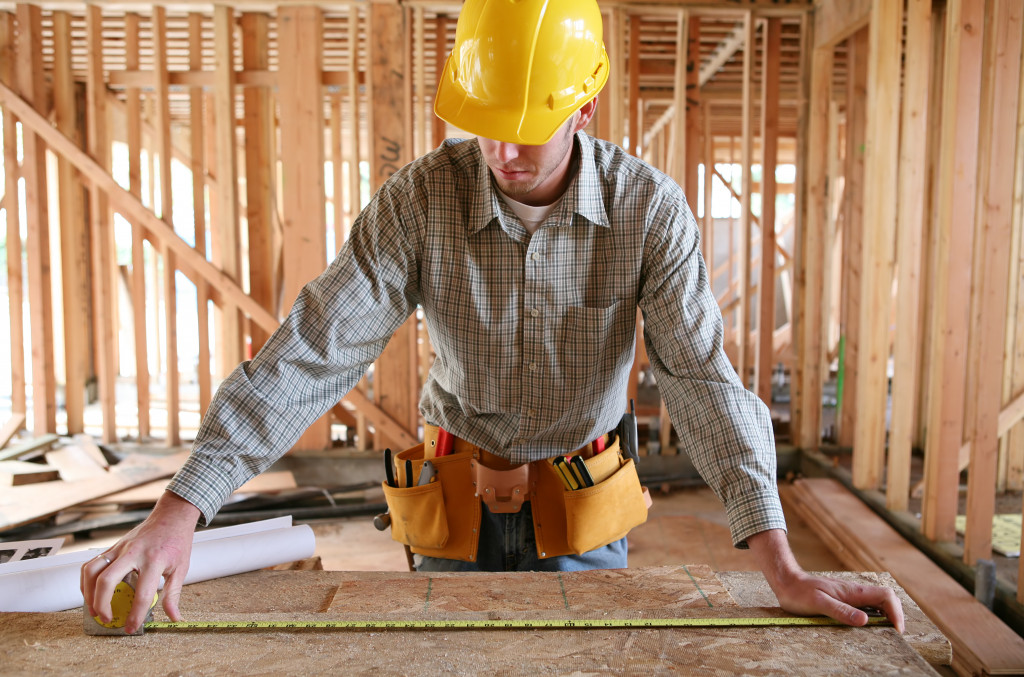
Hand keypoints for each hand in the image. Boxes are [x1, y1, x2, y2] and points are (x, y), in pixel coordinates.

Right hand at [80, 491, 199, 633]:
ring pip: (93, 570)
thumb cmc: (177, 541)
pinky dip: (87, 580)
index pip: (142, 593)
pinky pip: (92, 563)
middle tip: (107, 620)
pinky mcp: (113, 546)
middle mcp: (134, 553)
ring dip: (88, 593)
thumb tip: (173, 617)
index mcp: (155, 560)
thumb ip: (173, 594)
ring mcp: (120, 548)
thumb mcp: (181, 568)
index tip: (131, 628)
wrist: (172, 515)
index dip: (135, 614)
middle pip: (107, 580)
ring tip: (94, 610)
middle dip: (102, 605)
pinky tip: (91, 593)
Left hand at [769, 570, 905, 632]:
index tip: (896, 631)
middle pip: (887, 599)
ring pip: (878, 603)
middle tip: (894, 635)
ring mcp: (851, 596)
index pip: (886, 596)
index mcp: (853, 591)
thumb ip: (841, 610)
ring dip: (887, 617)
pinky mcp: (845, 600)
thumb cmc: (800, 593)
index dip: (897, 612)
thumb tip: (865, 620)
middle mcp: (855, 592)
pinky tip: (868, 629)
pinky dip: (874, 617)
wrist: (787, 582)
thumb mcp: (818, 603)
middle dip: (896, 615)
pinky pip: (866, 607)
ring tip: (886, 635)